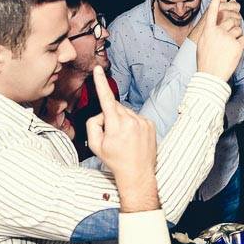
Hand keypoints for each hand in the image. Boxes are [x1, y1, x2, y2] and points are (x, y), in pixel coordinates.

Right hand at [85, 66, 158, 210]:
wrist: (137, 173)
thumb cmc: (115, 160)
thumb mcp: (95, 145)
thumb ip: (93, 124)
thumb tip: (101, 114)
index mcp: (116, 125)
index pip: (106, 99)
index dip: (100, 83)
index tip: (98, 69)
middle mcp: (131, 120)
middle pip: (115, 107)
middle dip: (109, 116)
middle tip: (111, 135)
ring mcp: (143, 122)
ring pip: (126, 112)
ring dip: (122, 121)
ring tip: (124, 139)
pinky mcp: (150, 124)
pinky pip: (136, 118)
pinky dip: (132, 124)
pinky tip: (132, 138)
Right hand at [193, 0, 243, 79]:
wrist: (210, 76)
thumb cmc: (206, 61)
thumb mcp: (203, 44)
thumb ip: (210, 33)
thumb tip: (215, 27)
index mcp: (207, 30)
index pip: (212, 11)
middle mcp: (217, 31)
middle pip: (231, 21)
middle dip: (233, 28)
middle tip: (228, 42)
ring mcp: (227, 37)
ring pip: (239, 29)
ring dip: (238, 38)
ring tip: (229, 50)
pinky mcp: (237, 45)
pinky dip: (243, 44)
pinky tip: (236, 52)